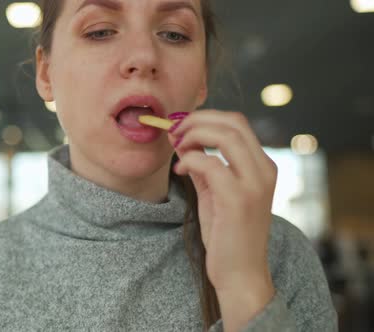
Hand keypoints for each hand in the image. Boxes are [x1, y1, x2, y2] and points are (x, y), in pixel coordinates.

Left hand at [168, 110, 276, 328]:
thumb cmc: (227, 234)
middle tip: (174, 131)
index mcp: (262, 166)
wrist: (240, 273)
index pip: (237, 123)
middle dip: (197, 120)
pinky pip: (211, 163)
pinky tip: (180, 171)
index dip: (205, 117)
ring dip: (194, 134)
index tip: (180, 126)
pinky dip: (190, 160)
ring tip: (177, 146)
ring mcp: (254, 184)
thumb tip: (182, 141)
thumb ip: (203, 166)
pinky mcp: (239, 199)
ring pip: (226, 135)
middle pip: (233, 122)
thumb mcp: (215, 192)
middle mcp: (264, 170)